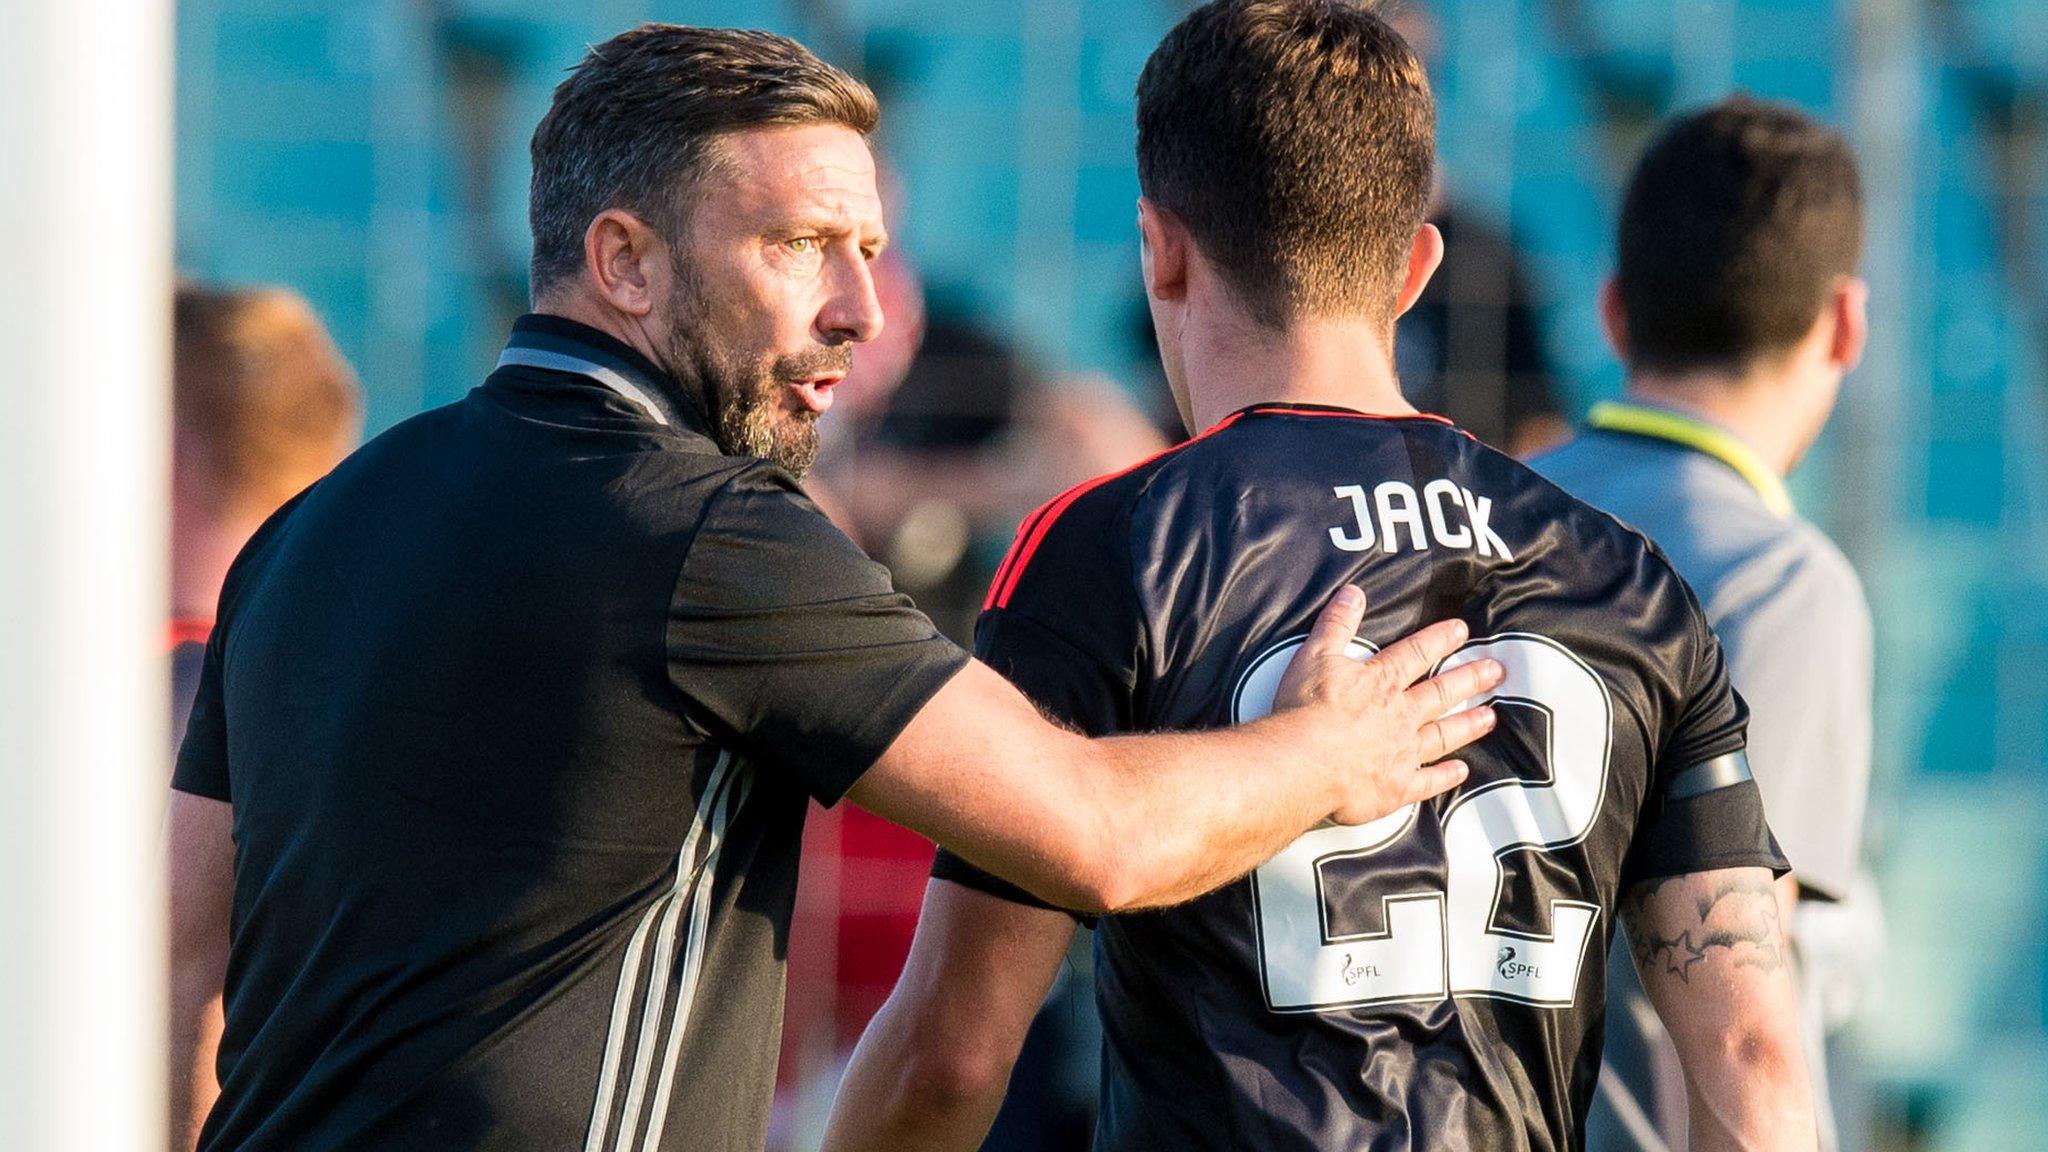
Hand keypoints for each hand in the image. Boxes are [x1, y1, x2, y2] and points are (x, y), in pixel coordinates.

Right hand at [1274, 585, 1500, 824]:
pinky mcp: (1396, 786)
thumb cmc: (1306, 709)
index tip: (1463, 631)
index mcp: (1381, 681)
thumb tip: (1353, 592)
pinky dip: (1446, 777)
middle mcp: (1400, 714)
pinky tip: (1462, 771)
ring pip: (1444, 734)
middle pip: (1442, 692)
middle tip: (1497, 671)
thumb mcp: (1315, 655)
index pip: (1417, 653)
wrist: (1305, 761)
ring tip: (1491, 717)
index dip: (1440, 639)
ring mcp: (1402, 752)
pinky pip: (1429, 782)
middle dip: (1471, 679)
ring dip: (1468, 724)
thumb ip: (1336, 623)